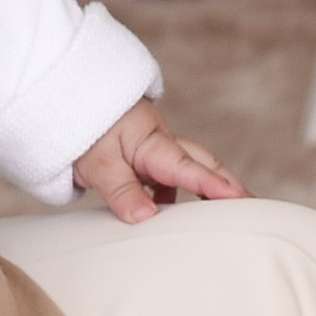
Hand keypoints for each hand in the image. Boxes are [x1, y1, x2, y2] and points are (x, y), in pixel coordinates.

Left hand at [71, 102, 244, 224]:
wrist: (62, 98)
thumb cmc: (78, 127)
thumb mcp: (95, 163)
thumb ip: (120, 190)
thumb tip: (145, 217)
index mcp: (152, 141)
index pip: (188, 168)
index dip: (212, 185)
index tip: (238, 198)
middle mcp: (159, 143)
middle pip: (202, 162)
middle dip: (227, 184)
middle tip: (253, 207)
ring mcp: (152, 149)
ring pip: (187, 168)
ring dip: (205, 187)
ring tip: (223, 215)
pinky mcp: (141, 156)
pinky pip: (167, 175)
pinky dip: (175, 191)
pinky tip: (167, 210)